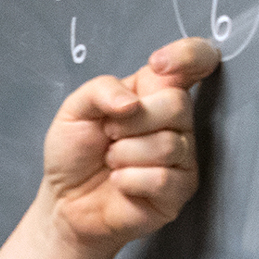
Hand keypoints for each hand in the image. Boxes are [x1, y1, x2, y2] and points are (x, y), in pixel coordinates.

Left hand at [37, 37, 220, 255]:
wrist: (65, 202)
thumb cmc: (74, 155)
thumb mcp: (74, 110)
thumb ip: (101, 90)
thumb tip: (132, 103)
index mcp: (154, 92)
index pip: (193, 61)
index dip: (187, 55)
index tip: (158, 63)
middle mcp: (175, 122)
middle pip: (177, 104)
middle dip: (132, 122)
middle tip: (109, 134)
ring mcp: (182, 157)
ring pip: (167, 144)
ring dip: (124, 155)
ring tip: (112, 162)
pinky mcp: (180, 189)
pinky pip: (163, 178)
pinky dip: (129, 180)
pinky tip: (120, 183)